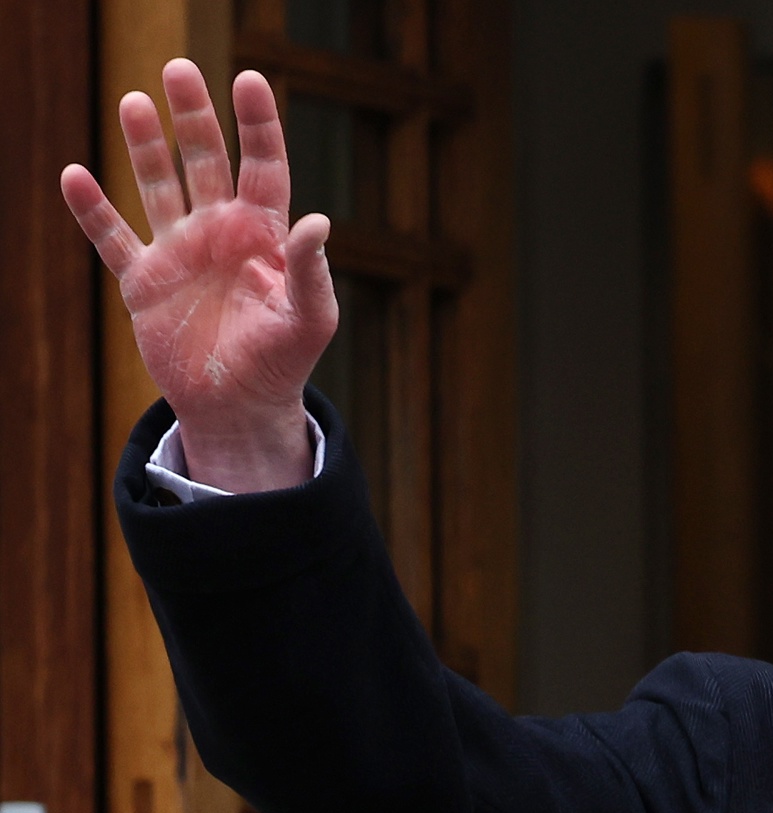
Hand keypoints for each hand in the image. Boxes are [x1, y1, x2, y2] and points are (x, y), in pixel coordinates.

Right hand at [61, 58, 337, 491]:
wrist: (239, 406)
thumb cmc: (284, 362)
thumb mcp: (311, 320)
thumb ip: (312, 273)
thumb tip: (321, 222)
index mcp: (266, 234)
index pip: (264, 166)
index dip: (258, 124)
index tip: (249, 80)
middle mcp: (221, 232)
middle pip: (206, 161)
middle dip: (194, 118)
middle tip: (179, 69)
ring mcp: (179, 252)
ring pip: (158, 186)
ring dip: (146, 147)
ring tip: (135, 102)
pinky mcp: (143, 282)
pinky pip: (113, 238)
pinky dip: (93, 210)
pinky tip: (75, 175)